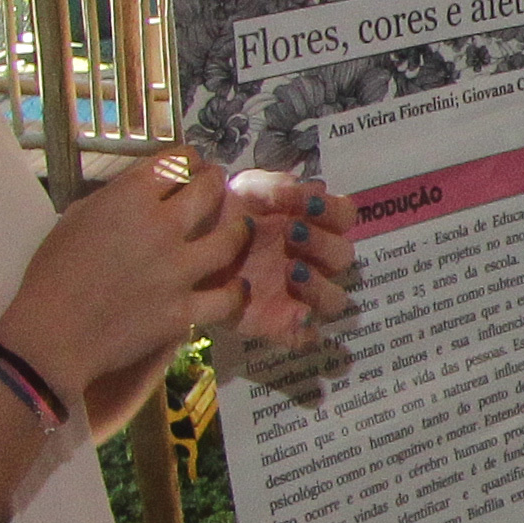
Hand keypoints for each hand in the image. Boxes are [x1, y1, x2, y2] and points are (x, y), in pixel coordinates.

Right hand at [0, 147, 255, 389]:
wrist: (52, 334)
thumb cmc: (52, 276)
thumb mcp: (74, 220)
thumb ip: (112, 201)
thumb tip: (140, 193)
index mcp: (128, 198)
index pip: (174, 163)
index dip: (187, 160)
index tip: (192, 162)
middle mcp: (162, 226)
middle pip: (208, 190)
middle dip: (215, 182)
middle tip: (217, 184)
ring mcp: (178, 269)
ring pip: (231, 239)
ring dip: (238, 230)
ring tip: (242, 228)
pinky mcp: (185, 308)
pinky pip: (227, 297)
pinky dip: (236, 291)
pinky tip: (237, 286)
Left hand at [213, 166, 355, 349]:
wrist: (179, 252)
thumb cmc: (219, 217)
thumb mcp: (242, 190)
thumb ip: (273, 186)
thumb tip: (303, 190)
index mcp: (310, 224)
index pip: (344, 216)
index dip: (333, 210)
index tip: (307, 204)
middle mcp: (311, 259)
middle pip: (343, 256)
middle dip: (322, 243)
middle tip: (291, 233)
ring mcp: (298, 294)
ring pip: (334, 299)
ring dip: (320, 285)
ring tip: (291, 271)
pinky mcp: (280, 324)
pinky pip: (307, 336)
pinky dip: (305, 328)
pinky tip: (292, 314)